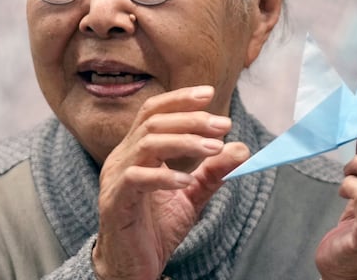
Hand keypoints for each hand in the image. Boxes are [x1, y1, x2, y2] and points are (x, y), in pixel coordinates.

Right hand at [92, 86, 248, 279]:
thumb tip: (242, 149)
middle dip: (191, 119)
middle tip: (224, 125)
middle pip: (153, 122)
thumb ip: (212, 173)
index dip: (180, 99)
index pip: (153, 111)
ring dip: (184, 141)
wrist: (132, 267)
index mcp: (136, 150)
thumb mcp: (191, 196)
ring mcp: (115, 178)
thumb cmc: (156, 228)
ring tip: (215, 148)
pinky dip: (165, 176)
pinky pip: (137, 179)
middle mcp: (122, 157)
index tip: (210, 93)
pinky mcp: (114, 201)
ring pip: (146, 143)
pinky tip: (187, 180)